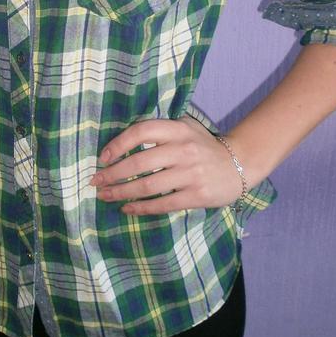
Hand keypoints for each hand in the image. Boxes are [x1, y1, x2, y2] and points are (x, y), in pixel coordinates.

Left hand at [88, 115, 247, 214]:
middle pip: (139, 163)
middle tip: (95, 182)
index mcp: (178, 129)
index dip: (118, 144)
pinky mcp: (197, 196)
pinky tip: (127, 208)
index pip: (141, 132)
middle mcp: (183, 149)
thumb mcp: (185, 128)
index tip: (103, 157)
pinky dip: (141, 208)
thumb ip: (160, 131)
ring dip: (121, 192)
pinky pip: (162, 204)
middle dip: (113, 174)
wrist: (240, 164)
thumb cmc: (203, 146)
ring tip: (106, 196)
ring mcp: (191, 174)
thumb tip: (121, 143)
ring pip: (147, 186)